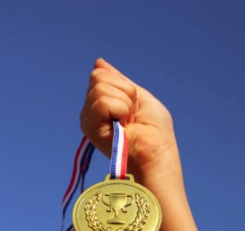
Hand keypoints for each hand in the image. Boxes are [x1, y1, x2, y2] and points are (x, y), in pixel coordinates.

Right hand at [80, 58, 177, 180]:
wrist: (157, 153)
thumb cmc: (154, 131)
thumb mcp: (138, 96)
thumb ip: (118, 80)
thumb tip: (98, 62)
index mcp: (100, 103)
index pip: (101, 74)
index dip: (124, 86)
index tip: (134, 107)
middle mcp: (89, 111)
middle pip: (99, 78)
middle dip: (124, 92)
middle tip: (131, 115)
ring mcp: (87, 119)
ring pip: (101, 88)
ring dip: (124, 103)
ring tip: (128, 122)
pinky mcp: (89, 127)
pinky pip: (103, 101)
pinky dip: (120, 109)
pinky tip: (122, 126)